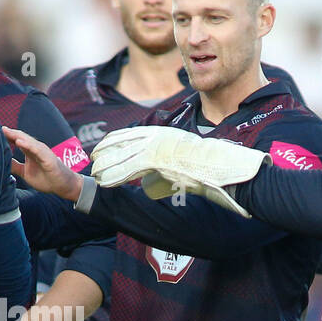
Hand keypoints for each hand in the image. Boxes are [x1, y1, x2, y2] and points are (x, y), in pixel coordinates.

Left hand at [3, 126, 82, 200]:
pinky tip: (19, 142)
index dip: (5, 136)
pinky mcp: (48, 158)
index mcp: (29, 151)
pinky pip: (37, 150)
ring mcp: (42, 152)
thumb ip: (15, 166)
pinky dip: (28, 145)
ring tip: (5, 131)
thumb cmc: (46, 178)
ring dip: (16, 135)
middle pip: (20, 137)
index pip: (16, 140)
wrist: (62, 185)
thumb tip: (1, 162)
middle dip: (9, 132)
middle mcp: (35, 149)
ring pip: (28, 141)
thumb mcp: (25, 172)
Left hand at [91, 126, 269, 216]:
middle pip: (124, 142)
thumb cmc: (212, 168)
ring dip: (107, 164)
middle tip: (92, 159)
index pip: (134, 135)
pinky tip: (105, 180)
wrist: (229, 169)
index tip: (102, 149)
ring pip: (124, 154)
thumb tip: (149, 185)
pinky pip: (132, 167)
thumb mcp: (185, 162)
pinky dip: (116, 175)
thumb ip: (166, 170)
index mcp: (166, 135)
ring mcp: (160, 147)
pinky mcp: (161, 160)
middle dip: (106, 151)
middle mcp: (160, 137)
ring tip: (94, 171)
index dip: (116, 142)